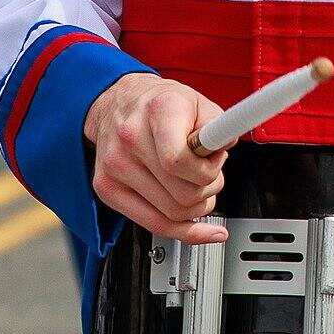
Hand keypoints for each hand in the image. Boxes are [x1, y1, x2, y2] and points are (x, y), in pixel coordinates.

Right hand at [83, 72, 227, 241]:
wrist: (117, 104)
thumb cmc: (158, 104)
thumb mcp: (199, 102)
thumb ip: (219, 126)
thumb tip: (225, 148)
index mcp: (158, 112)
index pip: (180, 162)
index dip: (208, 171)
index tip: (215, 162)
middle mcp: (131, 139)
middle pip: (182, 195)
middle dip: (209, 189)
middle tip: (209, 173)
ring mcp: (115, 168)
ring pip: (172, 214)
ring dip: (196, 206)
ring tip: (195, 184)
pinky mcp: (107, 189)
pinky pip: (154, 225)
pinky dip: (183, 230)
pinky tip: (199, 226)